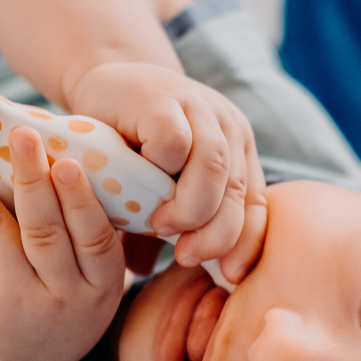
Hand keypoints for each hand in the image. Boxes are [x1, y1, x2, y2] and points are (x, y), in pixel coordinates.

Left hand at [0, 127, 125, 360]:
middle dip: (31, 179)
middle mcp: (62, 299)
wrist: (19, 359)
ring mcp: (17, 304)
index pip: (95, 239)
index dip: (80, 200)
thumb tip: (62, 153)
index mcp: (101, 286)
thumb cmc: (61, 295)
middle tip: (22, 138)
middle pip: (44, 232)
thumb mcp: (92, 278)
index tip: (68, 163)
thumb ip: (86, 231)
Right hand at [70, 62, 266, 282]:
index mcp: (238, 152)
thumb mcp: (156, 189)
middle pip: (236, 191)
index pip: (257, 204)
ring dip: (189, 209)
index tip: (229, 275)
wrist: (103, 85)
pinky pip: (174, 145)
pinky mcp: (165, 100)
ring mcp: (199, 109)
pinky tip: (139, 182)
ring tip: (161, 226)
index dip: (248, 243)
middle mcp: (228, 128)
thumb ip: (160, 223)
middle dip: (216, 235)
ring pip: (212, 169)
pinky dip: (160, 170)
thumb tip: (146, 272)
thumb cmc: (130, 145)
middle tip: (186, 256)